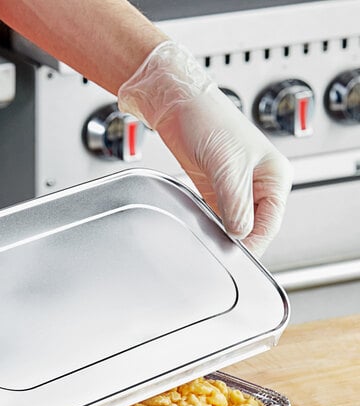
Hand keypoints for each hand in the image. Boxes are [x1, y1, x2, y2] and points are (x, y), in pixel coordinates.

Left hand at [118, 41, 292, 255]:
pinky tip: (202, 226)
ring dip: (222, 232)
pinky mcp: (214, 187)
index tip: (236, 256)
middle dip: (237, 239)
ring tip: (209, 234)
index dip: (254, 243)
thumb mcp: (226, 167)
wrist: (175, 104)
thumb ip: (235, 205)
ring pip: (233, 223)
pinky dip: (211, 224)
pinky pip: (217, 215)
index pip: (270, 223)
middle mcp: (258, 183)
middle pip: (253, 226)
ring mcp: (235, 187)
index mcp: (274, 176)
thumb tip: (240, 234)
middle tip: (219, 249)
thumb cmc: (205, 120)